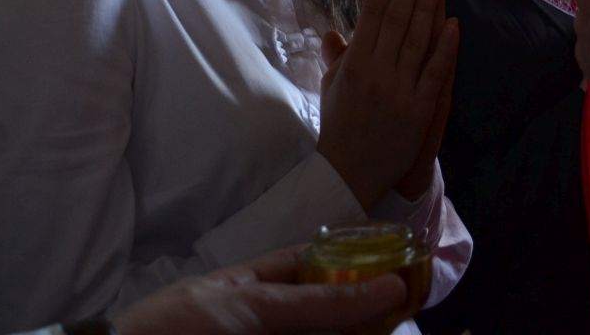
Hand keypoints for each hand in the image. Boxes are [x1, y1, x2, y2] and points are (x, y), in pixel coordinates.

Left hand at [111, 245, 406, 334]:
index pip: (315, 263)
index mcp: (255, 285)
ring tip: (394, 333)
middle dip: (366, 316)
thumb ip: (320, 302)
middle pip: (327, 314)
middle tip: (407, 316)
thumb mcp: (254, 307)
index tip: (402, 266)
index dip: (358, 261)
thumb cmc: (182, 329)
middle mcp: (265, 318)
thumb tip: (392, 286)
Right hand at [317, 0, 460, 210]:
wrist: (347, 174)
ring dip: (428, 5)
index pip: (373, 12)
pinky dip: (445, 47)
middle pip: (397, 17)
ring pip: (416, 38)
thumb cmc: (338, 127)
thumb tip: (331, 32)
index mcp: (353, 62)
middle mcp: (375, 70)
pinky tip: (454, 23)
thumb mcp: (331, 88)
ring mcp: (398, 89)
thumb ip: (335, 57)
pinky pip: (434, 73)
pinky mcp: (418, 110)